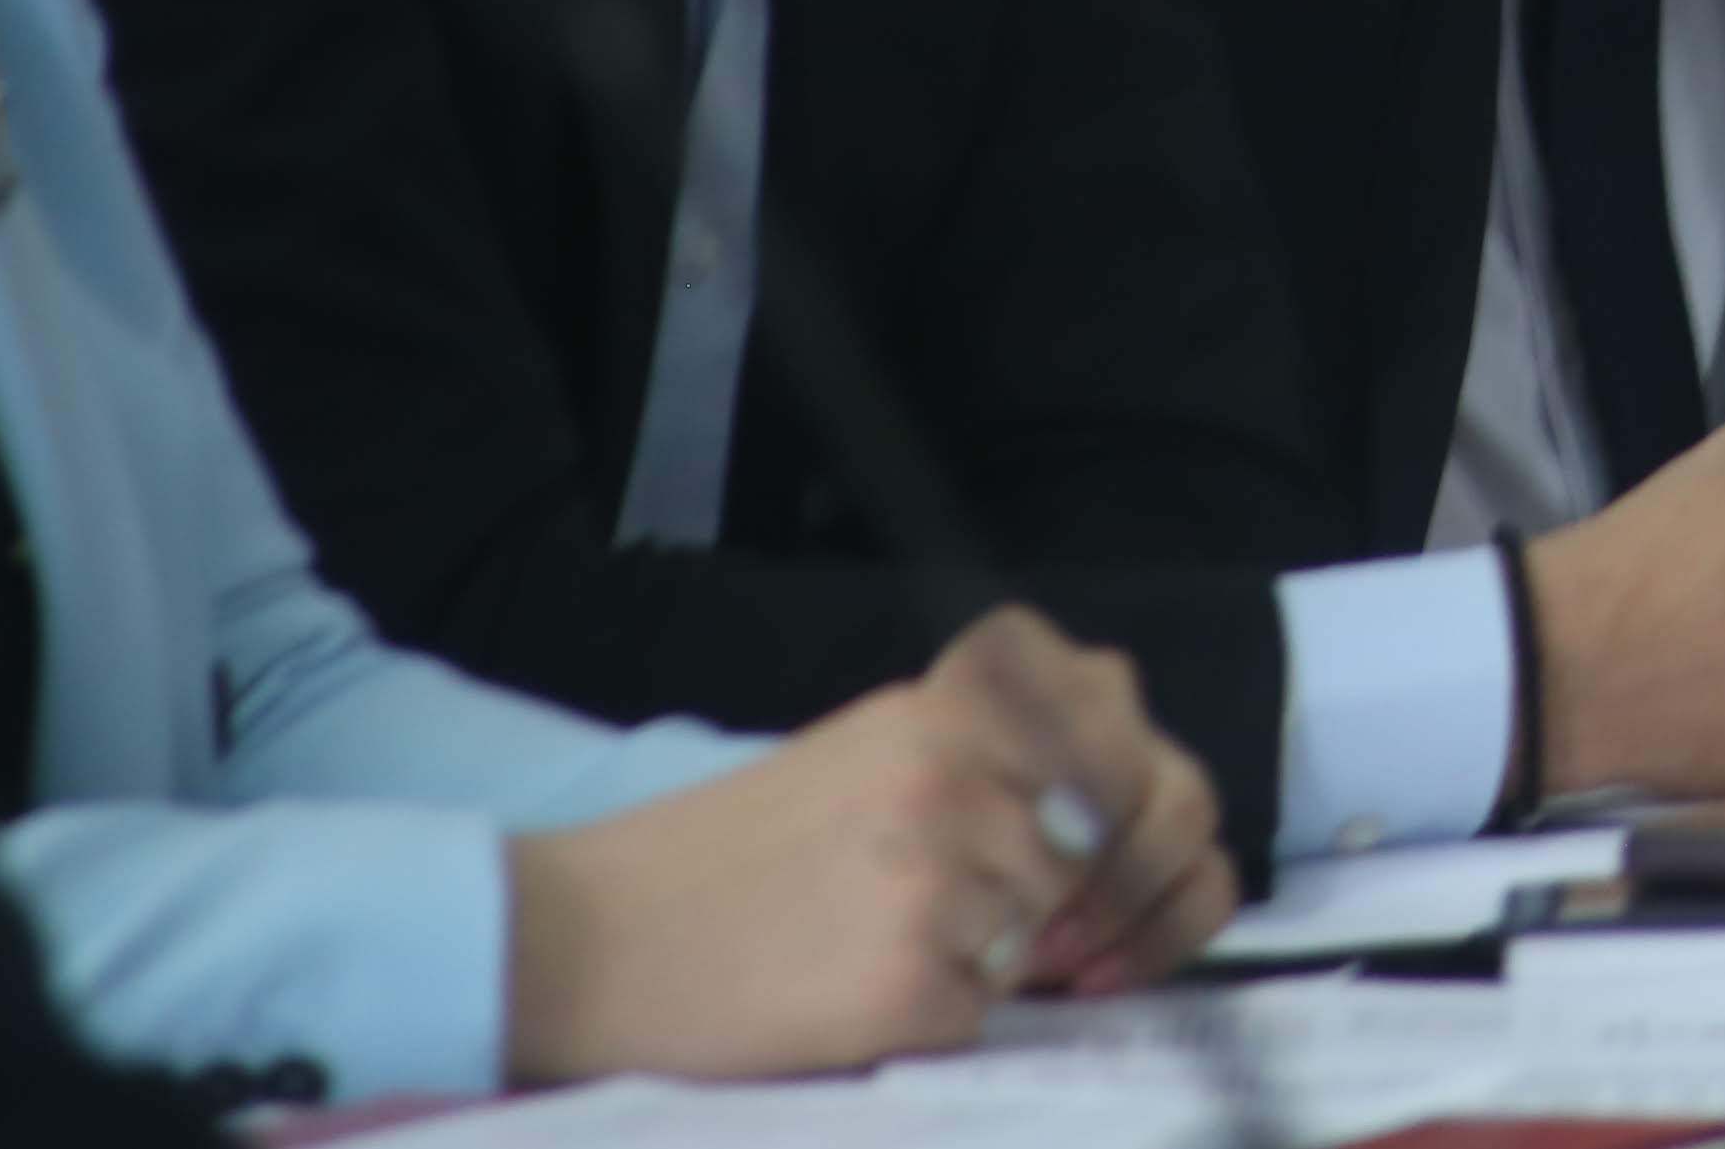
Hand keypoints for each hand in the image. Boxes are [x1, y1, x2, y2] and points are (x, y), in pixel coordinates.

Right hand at [499, 606, 1236, 1083]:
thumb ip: (991, 758)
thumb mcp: (871, 753)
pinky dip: (933, 1020)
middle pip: (1097, 846)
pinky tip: (849, 991)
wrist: (589, 936)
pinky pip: (981, 1016)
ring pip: (1043, 935)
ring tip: (877, 941)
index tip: (1093, 843)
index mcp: (947, 705)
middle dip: (1074, 893)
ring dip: (990, 958)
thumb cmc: (730, 855)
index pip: (1122, 730)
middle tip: (1012, 925)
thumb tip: (1105, 823)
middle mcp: (954, 774)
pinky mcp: (910, 980)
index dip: (1135, 799)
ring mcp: (937, 876)